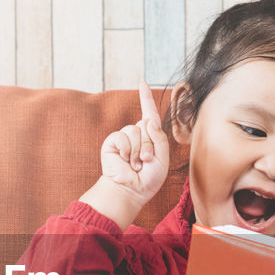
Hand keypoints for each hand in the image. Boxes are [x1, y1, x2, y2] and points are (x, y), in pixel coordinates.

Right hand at [97, 81, 170, 206]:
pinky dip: (125, 149)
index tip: (143, 83)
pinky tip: (124, 160)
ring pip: (135, 131)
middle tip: (146, 161)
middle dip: (149, 145)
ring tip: (136, 164)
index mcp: (150, 137)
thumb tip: (148, 120)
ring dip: (138, 150)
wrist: (130, 190)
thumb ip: (160, 138)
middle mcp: (137, 135)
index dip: (146, 99)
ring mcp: (124, 138)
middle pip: (146, 125)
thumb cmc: (148, 179)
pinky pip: (121, 136)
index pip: (149, 114)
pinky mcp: (112, 142)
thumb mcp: (163, 159)